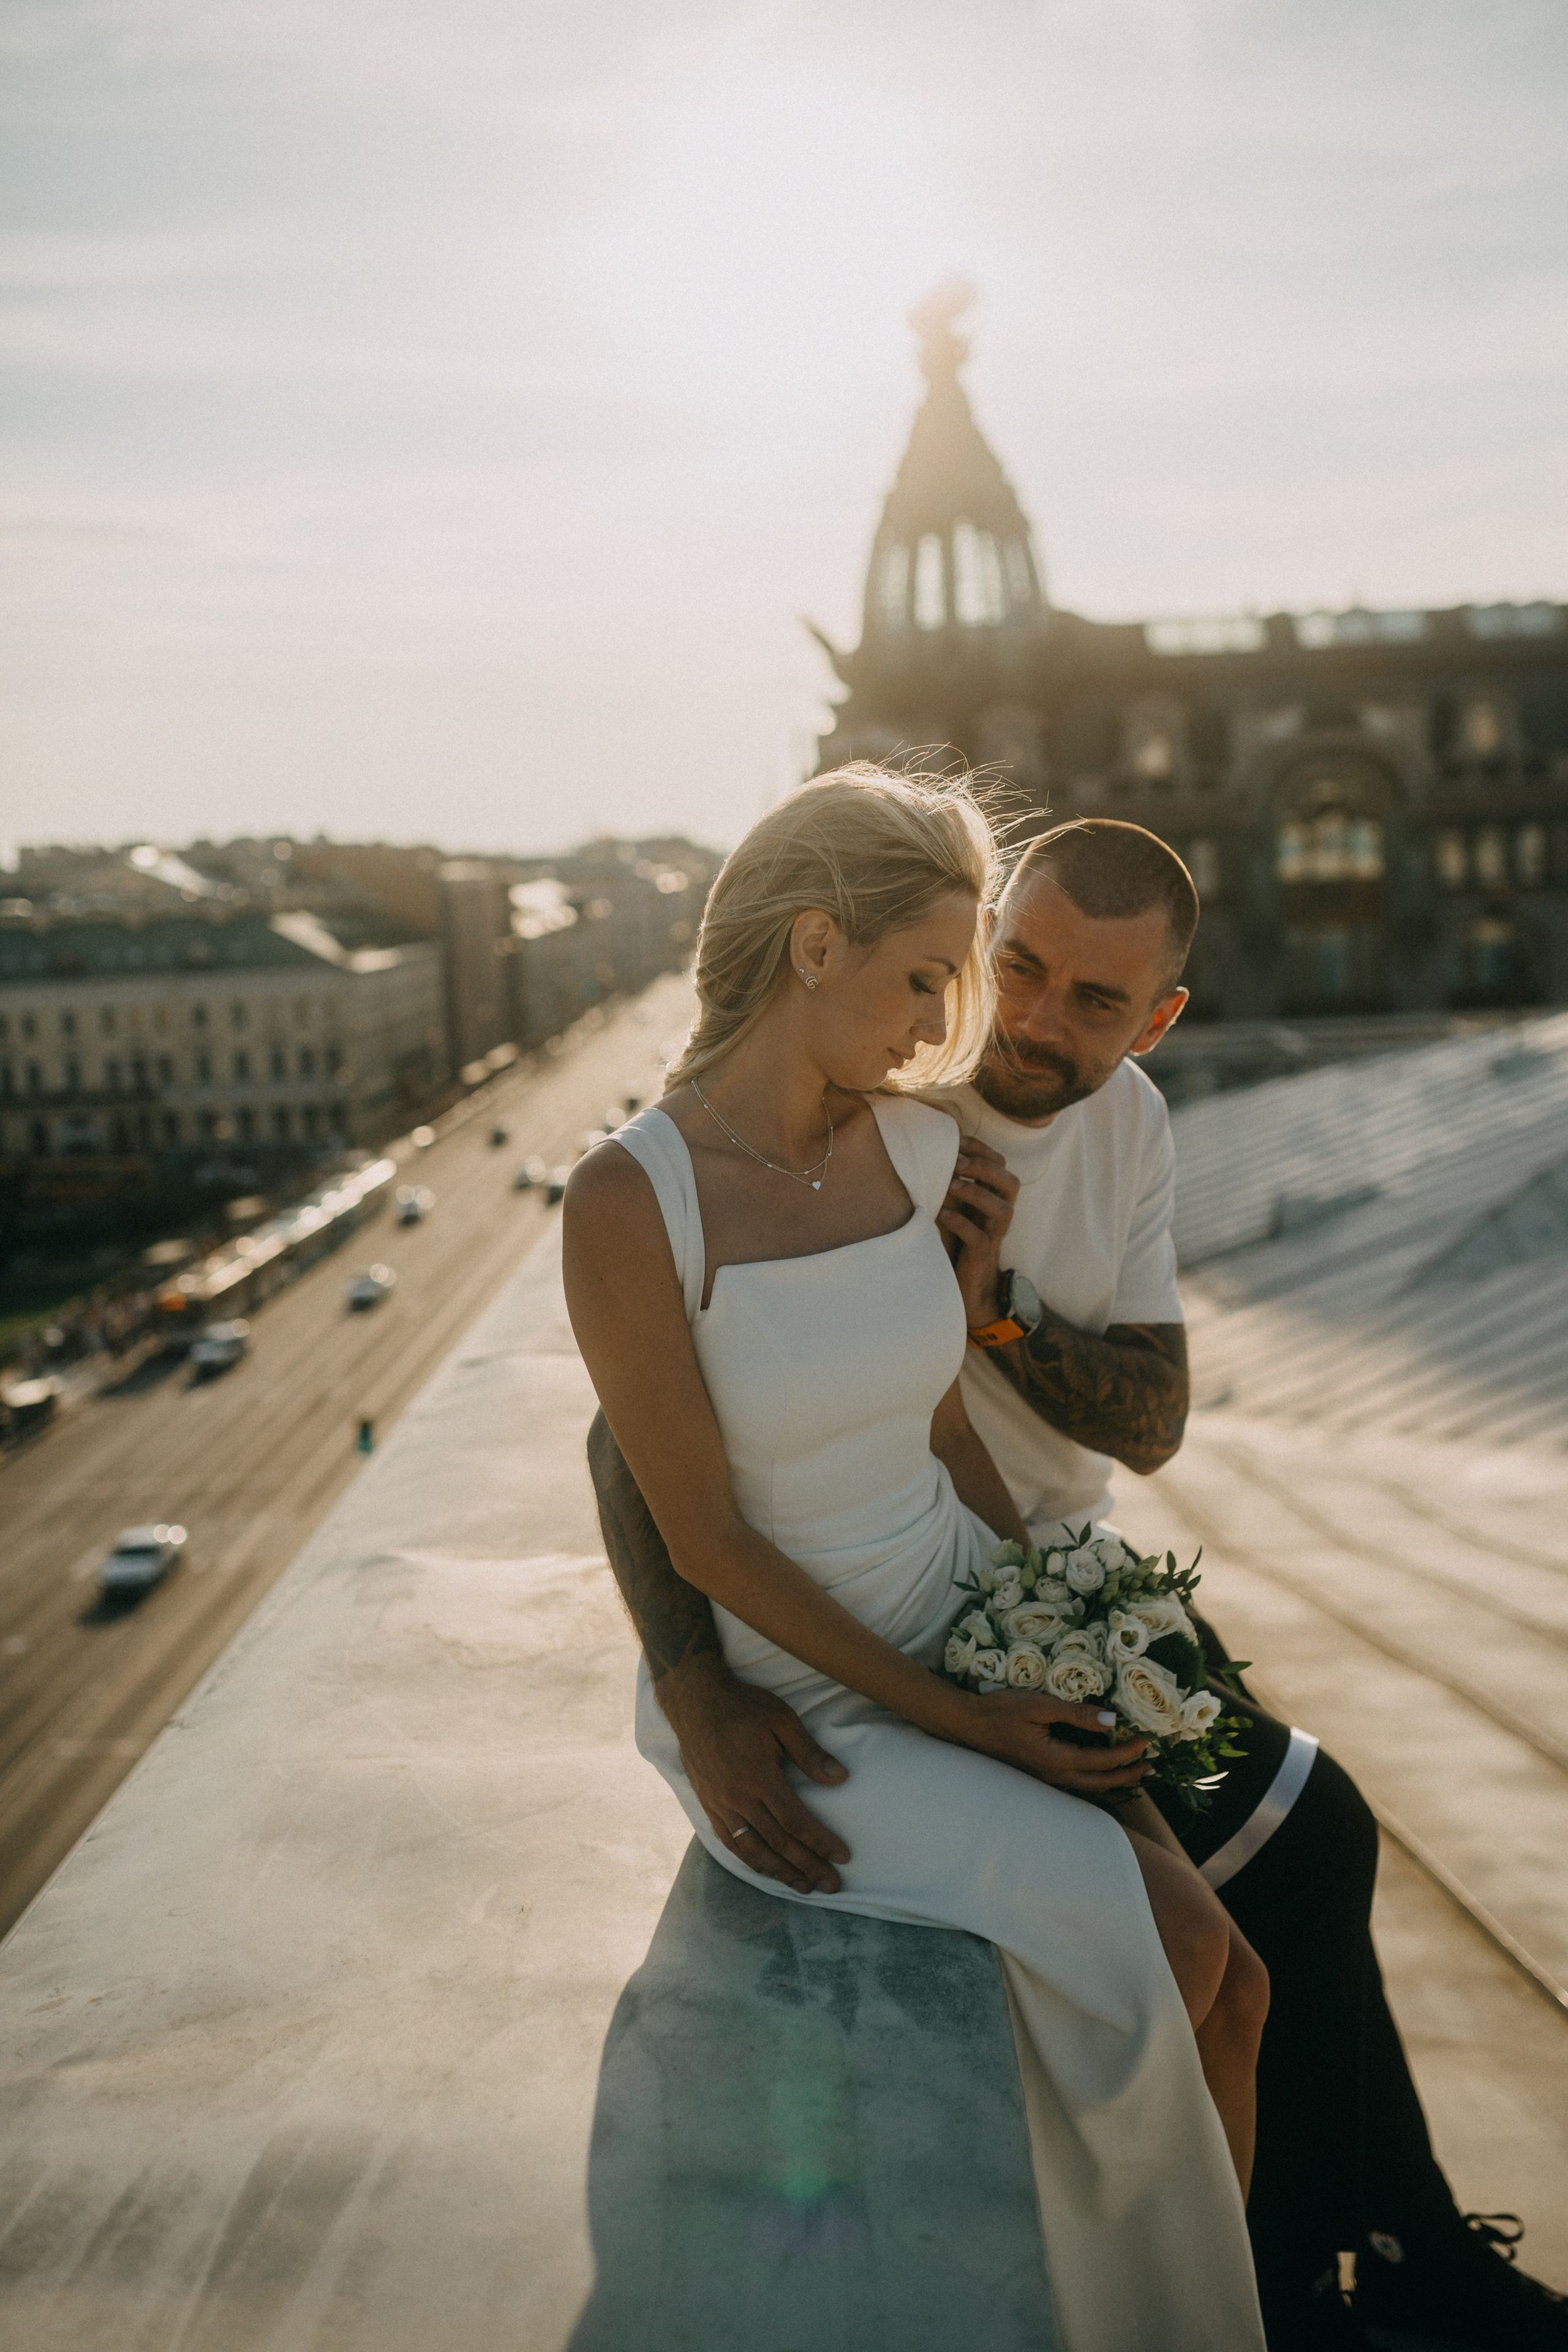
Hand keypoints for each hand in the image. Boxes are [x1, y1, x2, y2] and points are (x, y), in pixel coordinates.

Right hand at [655, 1653, 851, 1893]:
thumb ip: (809, 1752)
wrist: (694, 1702)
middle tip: (832, 1885)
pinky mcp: (708, 1805)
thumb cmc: (742, 1706)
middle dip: (807, 1866)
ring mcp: (720, 1804)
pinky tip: (766, 1868)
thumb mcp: (781, 1719)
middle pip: (778, 1843)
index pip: (795, 1821)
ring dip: (780, 1872)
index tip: (843, 1857)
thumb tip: (840, 1778)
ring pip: (753, 1850)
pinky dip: (751, 1860)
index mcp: (759, 1776)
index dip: (820, 1842)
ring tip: (804, 1886)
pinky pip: (731, 1842)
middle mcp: (738, 1797)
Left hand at [937, 1134, 1019, 1327]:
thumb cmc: (955, 1237)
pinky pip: (979, 1238)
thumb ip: (951, 1183)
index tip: (958, 1139)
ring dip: (977, 1194)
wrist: (964, 1283)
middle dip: (985, 1168)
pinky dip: (962, 1224)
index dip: (982, 1150)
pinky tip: (943, 1215)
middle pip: (1010, 1183)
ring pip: (1002, 1210)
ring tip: (951, 1185)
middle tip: (957, 1162)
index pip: (1000, 1165)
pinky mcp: (982, 1255)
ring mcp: (993, 1235)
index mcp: (994, 1197)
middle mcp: (999, 1214)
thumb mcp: (955, 1205)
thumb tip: (929, 1150)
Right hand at [952, 1687, 1152, 1795]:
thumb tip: (1111, 1722)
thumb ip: (1077, 1715)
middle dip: (1129, 1776)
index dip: (1128, 1752)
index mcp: (1057, 1760)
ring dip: (1113, 1779)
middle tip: (1151, 1767)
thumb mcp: (1041, 1705)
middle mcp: (1054, 1776)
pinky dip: (1095, 1776)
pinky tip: (1098, 1767)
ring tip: (1133, 1771)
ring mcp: (1045, 1778)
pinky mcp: (1038, 1773)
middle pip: (1101, 1783)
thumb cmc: (1001, 1710)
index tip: (1146, 1741)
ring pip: (1088, 1785)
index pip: (1103, 1760)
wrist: (967, 1724)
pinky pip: (1075, 1780)